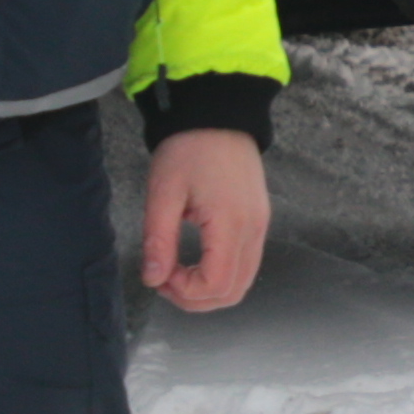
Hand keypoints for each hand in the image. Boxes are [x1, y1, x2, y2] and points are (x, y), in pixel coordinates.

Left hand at [141, 126, 267, 311]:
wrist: (218, 115)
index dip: (184, 292)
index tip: (160, 276)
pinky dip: (221, 274)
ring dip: (209, 289)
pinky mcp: (259, 221)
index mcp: (230, 222)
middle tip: (165, 281)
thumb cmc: (188, 149)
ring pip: (243, 282)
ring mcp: (261, 226)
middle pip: (234, 292)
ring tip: (178, 272)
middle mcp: (254, 229)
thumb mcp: (163, 193)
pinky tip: (196, 260)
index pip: (216, 284)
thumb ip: (158, 240)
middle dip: (196, 299)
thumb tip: (153, 279)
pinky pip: (246, 264)